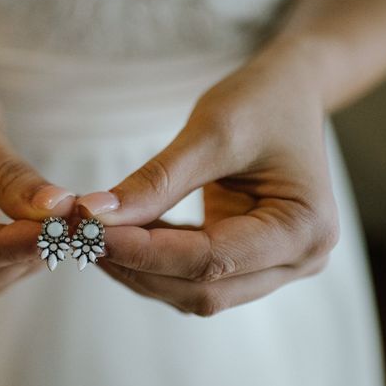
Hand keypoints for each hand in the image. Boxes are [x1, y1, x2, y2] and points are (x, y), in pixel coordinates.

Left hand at [77, 45, 339, 315]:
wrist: (290, 95)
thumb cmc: (262, 102)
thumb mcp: (211, 132)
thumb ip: (157, 181)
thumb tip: (96, 215)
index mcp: (304, 229)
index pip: (211, 260)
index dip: (145, 252)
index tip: (90, 231)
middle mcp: (298, 259)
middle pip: (203, 288)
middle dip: (137, 266)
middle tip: (81, 236)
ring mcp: (277, 266)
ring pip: (195, 290)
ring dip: (140, 269)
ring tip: (94, 235)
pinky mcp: (251, 260)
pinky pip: (196, 274)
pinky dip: (155, 260)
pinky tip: (123, 235)